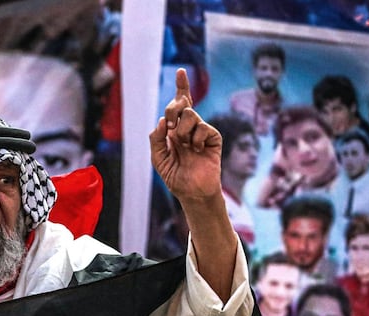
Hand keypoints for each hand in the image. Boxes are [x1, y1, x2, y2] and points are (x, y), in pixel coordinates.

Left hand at [149, 69, 222, 202]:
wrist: (191, 191)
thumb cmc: (175, 175)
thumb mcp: (158, 157)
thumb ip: (156, 138)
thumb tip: (162, 121)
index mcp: (176, 128)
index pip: (179, 104)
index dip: (182, 87)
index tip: (181, 71)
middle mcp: (189, 126)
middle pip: (181, 104)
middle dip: (173, 110)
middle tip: (170, 128)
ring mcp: (202, 130)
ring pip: (190, 114)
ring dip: (182, 130)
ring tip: (184, 146)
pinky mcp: (213, 137)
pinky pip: (202, 127)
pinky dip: (195, 140)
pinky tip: (197, 151)